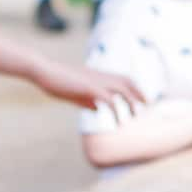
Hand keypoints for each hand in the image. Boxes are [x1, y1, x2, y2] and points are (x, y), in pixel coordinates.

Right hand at [30, 58, 145, 110]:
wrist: (43, 71)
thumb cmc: (55, 81)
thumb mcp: (73, 93)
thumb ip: (86, 100)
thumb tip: (97, 108)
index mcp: (96, 76)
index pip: (121, 78)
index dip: (133, 87)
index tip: (140, 98)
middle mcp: (99, 76)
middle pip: (126, 80)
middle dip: (138, 92)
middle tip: (147, 104)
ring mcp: (95, 81)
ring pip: (122, 89)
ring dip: (131, 101)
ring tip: (135, 115)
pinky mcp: (89, 88)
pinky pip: (109, 99)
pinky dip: (117, 109)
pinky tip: (118, 120)